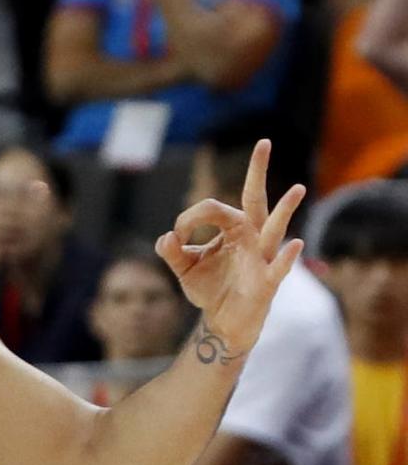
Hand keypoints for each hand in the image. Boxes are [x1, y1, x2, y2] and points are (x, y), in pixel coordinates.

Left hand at [155, 140, 304, 353]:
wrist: (223, 322)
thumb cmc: (209, 289)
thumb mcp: (184, 268)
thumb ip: (171, 250)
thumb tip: (166, 236)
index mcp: (233, 229)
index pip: (211, 208)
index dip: (188, 219)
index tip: (176, 236)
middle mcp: (252, 237)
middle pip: (255, 200)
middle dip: (257, 171)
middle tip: (263, 142)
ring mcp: (262, 257)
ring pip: (274, 229)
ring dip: (285, 210)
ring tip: (298, 189)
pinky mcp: (267, 281)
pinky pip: (279, 267)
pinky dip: (287, 256)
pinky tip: (295, 243)